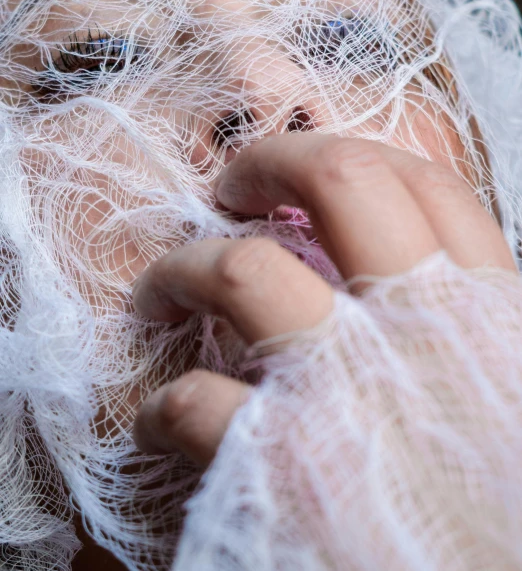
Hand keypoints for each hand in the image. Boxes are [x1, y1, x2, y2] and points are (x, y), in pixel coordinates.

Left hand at [132, 133, 515, 463]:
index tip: (300, 173)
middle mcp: (419, 333)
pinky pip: (197, 400)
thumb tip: (415, 277)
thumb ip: (468, 328)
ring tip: (161, 286)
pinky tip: (168, 417)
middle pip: (342, 180)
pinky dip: (167, 402)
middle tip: (228, 183)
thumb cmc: (500, 513)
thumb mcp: (505, 391)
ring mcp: (349, 393)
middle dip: (268, 161)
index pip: (424, 184)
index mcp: (485, 315)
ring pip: (245, 270)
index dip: (348, 155)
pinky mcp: (283, 472)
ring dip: (185, 266)